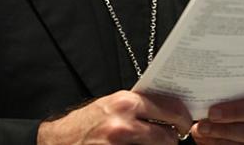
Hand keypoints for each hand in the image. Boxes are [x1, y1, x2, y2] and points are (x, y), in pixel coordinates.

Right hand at [37, 89, 192, 143]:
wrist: (59, 141)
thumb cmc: (86, 122)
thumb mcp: (111, 105)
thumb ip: (136, 107)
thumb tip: (165, 110)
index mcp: (125, 102)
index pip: (168, 108)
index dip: (181, 118)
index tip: (185, 124)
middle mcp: (124, 122)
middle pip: (166, 136)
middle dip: (171, 139)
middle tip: (172, 138)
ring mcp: (118, 144)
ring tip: (154, 143)